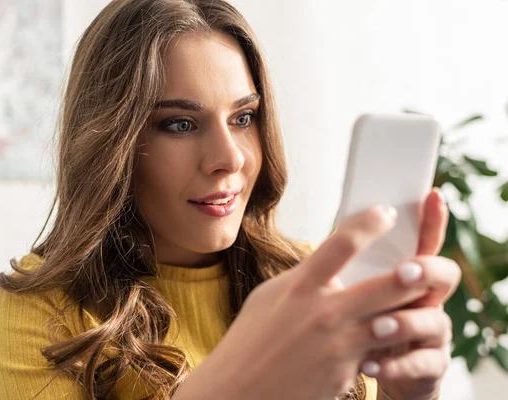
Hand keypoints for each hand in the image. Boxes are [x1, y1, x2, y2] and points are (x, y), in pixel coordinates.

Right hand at [173, 204, 456, 399]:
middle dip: (415, 271)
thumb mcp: (268, 299)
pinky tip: (390, 340)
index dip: (370, 222)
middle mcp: (323, 311)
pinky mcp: (346, 372)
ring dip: (411, 311)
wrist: (238, 390)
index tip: (386, 213)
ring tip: (421, 302)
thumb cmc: (249, 342)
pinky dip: (387, 345)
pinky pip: (378, 352)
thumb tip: (324, 265)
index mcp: (300, 286)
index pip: (342, 243)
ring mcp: (338, 343)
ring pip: (394, 320)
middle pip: (387, 283)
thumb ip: (301, 280)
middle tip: (424, 264)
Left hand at [363, 189, 460, 399]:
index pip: (422, 241)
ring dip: (405, 322)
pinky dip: (396, 366)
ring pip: (434, 321)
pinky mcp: (428, 365)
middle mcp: (425, 299)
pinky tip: (369, 365)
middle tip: (404, 271)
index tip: (430, 195)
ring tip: (376, 327)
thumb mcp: (352, 292)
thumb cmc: (360, 322)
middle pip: (439, 276)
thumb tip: (334, 230)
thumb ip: (351, 266)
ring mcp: (430, 332)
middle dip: (425, 270)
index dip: (431, 219)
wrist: (370, 367)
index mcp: (405, 275)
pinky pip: (423, 364)